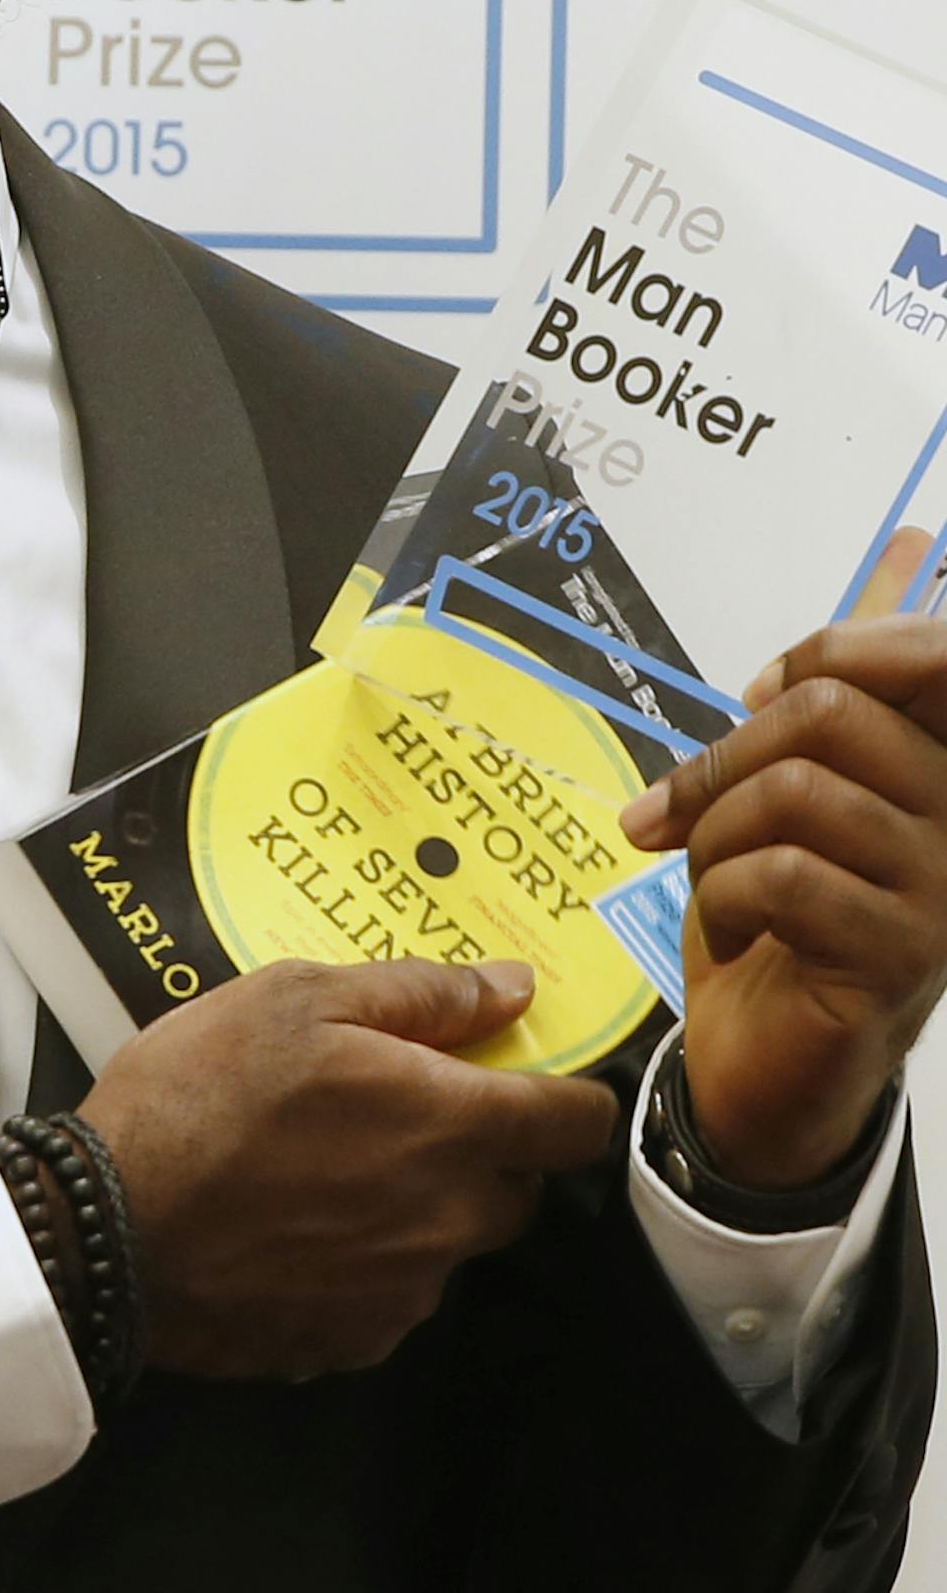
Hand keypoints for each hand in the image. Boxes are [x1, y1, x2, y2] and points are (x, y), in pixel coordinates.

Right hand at [79, 956, 617, 1381]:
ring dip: (417, 1204)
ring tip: (323, 1165)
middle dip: (478, 1148)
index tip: (530, 1075)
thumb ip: (420, 994)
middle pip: (517, 1187)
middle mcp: (450, 1222)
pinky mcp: (354, 1341)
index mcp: (451, 1128)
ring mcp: (405, 1293)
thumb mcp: (297, 998)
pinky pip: (392, 1291)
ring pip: (449, 1239)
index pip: (578, 1124)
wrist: (111, 1226)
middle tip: (394, 1107)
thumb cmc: (202, 1093)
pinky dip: (364, 1258)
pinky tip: (295, 1224)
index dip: (567, 1093)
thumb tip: (512, 989)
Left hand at [620, 529, 946, 1188]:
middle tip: (683, 816)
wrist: (765, 1059)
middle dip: (725, 757)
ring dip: (714, 837)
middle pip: (827, 710)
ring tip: (716, 882)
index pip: (933, 651)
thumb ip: (851, 680)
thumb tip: (912, 545)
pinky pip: (782, 876)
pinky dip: (722, 897)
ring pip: (793, 792)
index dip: (828, 650)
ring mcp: (942, 889)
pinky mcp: (900, 956)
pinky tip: (736, 931)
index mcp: (944, 763)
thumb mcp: (804, 779)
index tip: (752, 702)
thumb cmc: (781, 910)